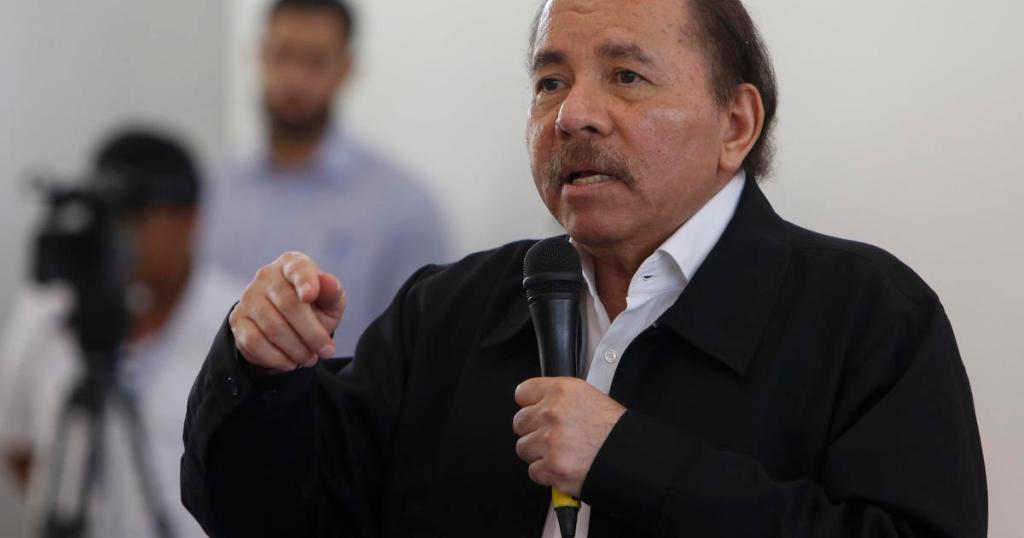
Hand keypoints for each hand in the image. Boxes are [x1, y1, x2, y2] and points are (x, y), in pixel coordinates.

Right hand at [229, 251, 345, 371]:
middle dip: (312, 333)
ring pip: (272, 327)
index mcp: (292, 264)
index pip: (298, 268)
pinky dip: (275, 357)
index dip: (305, 281)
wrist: (289, 326)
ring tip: (310, 359)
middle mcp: (266, 276)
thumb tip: (328, 282)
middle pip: (289, 305)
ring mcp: (248, 297)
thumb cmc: (314, 308)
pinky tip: (290, 362)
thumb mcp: (330, 302)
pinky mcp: (237, 319)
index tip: (311, 296)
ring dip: (296, 349)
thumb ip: (332, 292)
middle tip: (326, 351)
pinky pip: (254, 341)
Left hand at [513, 377, 625, 495]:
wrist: (630, 456)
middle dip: (533, 431)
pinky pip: (533, 471)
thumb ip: (560, 399)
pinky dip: (546, 473)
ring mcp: (549, 441)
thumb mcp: (590, 398)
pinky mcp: (551, 467)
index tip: (534, 411)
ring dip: (538, 453)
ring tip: (560, 452)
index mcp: (561, 391)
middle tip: (551, 436)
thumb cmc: (615, 430)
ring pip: (523, 448)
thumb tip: (541, 405)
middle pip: (519, 422)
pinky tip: (563, 466)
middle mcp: (552, 413)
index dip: (529, 404)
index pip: (523, 392)